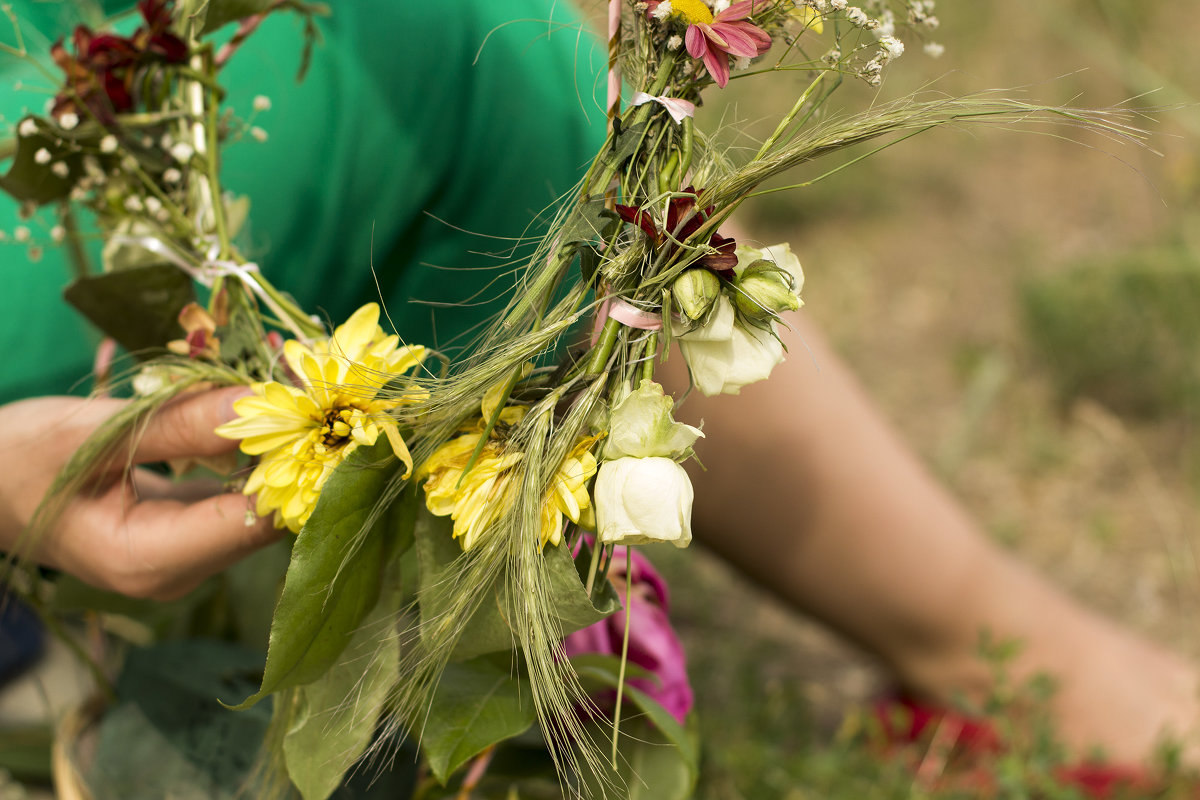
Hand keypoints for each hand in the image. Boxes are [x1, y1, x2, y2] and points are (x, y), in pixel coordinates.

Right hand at [0, 387, 280, 599]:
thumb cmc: (18, 459)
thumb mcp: (92, 435)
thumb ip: (179, 423)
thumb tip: (259, 402)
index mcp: (149, 561)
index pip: (254, 522)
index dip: (293, 466)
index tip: (312, 408)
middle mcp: (177, 573)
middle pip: (265, 519)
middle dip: (291, 454)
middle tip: (306, 386)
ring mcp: (186, 558)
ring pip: (259, 508)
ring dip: (277, 451)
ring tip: (290, 389)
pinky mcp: (189, 535)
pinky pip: (239, 499)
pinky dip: (255, 458)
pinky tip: (263, 414)